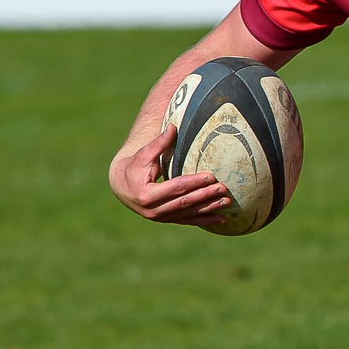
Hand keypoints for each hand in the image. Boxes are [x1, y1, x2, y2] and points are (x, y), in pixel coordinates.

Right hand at [109, 124, 229, 225]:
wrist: (121, 186)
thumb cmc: (134, 167)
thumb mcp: (143, 155)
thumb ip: (159, 143)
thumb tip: (173, 127)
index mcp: (147, 194)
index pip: (176, 187)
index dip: (194, 182)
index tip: (211, 176)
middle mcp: (153, 210)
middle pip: (185, 202)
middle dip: (206, 195)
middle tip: (223, 189)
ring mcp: (160, 218)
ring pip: (188, 214)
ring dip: (209, 208)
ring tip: (227, 202)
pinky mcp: (166, 220)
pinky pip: (188, 221)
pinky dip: (205, 220)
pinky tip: (221, 219)